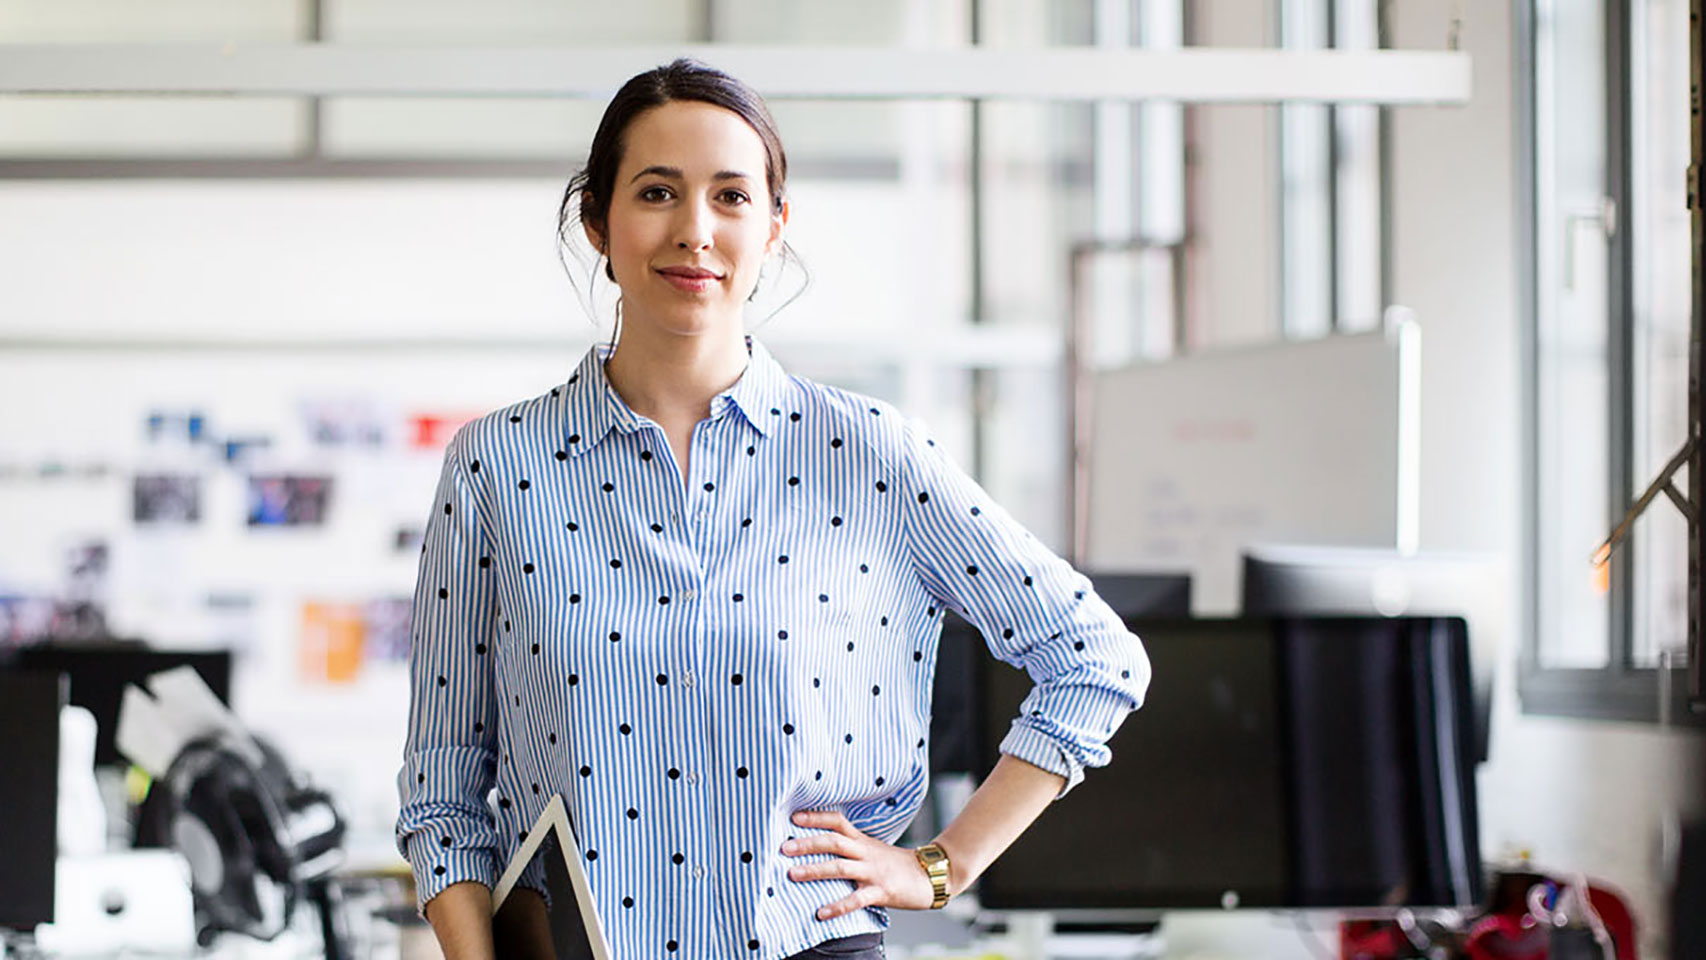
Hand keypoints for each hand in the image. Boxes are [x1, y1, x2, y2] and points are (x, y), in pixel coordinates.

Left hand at [780, 809, 936, 919]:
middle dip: (807, 843)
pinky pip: (856, 899)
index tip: (794, 817)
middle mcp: (866, 853)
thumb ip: (851, 846)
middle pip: (834, 842)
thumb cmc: (897, 865)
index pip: (837, 822)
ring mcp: (873, 872)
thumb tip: (822, 846)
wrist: (930, 875)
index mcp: (863, 841)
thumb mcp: (873, 849)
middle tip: (784, 846)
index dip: (816, 817)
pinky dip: (837, 906)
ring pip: (840, 867)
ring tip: (792, 874)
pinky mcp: (881, 892)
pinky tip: (821, 913)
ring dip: (814, 870)